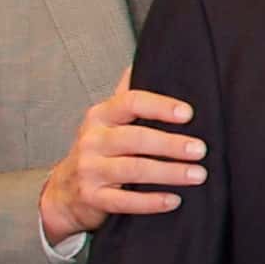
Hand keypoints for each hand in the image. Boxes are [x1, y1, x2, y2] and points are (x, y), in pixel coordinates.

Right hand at [35, 82, 209, 243]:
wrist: (63, 191)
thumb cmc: (98, 150)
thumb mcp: (106, 120)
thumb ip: (126, 95)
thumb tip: (142, 61)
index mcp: (101, 116)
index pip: (129, 102)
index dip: (159, 106)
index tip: (188, 114)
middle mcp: (92, 140)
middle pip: (135, 138)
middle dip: (170, 143)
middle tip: (201, 149)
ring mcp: (90, 170)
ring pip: (133, 170)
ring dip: (169, 172)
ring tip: (199, 174)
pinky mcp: (93, 198)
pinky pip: (124, 201)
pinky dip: (151, 202)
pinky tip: (174, 200)